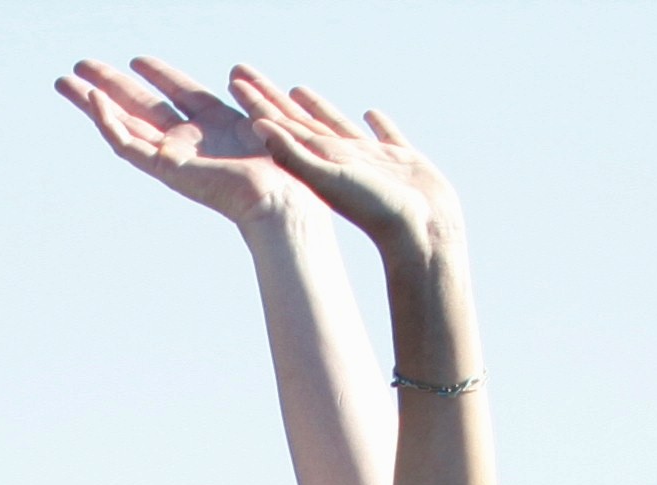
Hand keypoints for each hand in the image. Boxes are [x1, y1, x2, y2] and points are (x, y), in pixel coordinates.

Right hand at [55, 55, 308, 227]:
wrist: (282, 201)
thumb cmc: (286, 172)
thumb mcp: (264, 121)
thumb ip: (250, 99)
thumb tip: (239, 72)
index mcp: (215, 126)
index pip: (176, 93)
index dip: (157, 73)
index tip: (137, 59)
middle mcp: (188, 141)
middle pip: (138, 106)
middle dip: (109, 84)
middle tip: (79, 67)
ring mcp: (172, 157)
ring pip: (121, 125)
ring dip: (93, 101)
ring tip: (64, 81)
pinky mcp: (163, 170)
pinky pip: (127, 145)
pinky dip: (108, 123)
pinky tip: (92, 101)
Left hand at [232, 72, 463, 265]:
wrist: (421, 235)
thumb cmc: (373, 210)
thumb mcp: (328, 178)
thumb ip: (294, 154)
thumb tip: (258, 126)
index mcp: (321, 160)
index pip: (282, 125)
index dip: (258, 103)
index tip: (235, 82)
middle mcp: (342, 158)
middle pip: (302, 121)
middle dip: (277, 100)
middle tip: (252, 77)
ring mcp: (372, 160)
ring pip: (338, 125)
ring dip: (318, 108)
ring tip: (298, 90)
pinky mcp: (403, 161)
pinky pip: (386, 135)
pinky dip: (379, 124)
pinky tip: (372, 113)